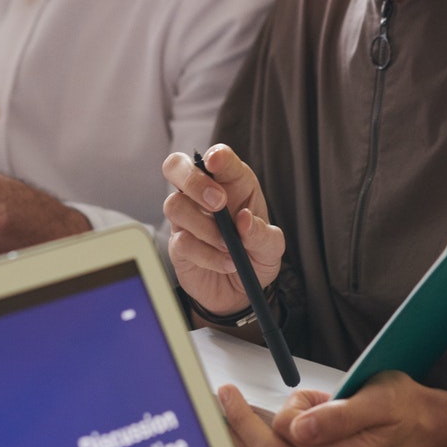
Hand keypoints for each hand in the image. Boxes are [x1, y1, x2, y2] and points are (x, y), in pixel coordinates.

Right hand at [162, 143, 282, 316]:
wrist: (240, 291)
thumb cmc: (255, 256)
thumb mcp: (272, 247)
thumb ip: (263, 234)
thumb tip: (244, 220)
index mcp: (230, 182)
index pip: (218, 157)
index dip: (215, 155)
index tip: (215, 161)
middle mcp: (202, 194)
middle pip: (176, 166)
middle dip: (193, 181)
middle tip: (219, 203)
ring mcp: (186, 218)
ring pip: (174, 205)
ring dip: (205, 227)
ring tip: (229, 246)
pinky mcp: (178, 244)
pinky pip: (182, 242)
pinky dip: (208, 255)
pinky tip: (226, 262)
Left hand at [216, 372, 438, 446]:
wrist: (422, 427)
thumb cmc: (399, 406)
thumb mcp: (376, 398)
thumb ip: (338, 415)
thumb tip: (301, 428)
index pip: (285, 435)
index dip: (271, 408)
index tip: (237, 390)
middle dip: (240, 425)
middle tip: (222, 396)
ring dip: (252, 435)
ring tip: (245, 406)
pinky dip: (265, 444)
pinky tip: (263, 426)